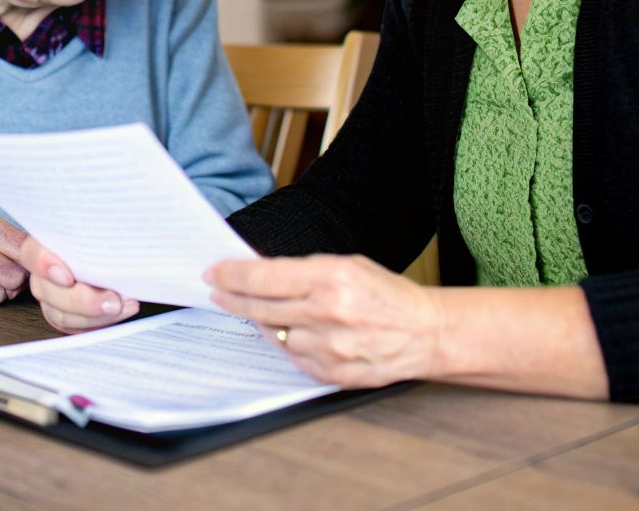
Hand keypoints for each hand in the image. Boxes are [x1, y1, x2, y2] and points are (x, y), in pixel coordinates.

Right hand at [20, 236, 138, 332]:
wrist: (118, 249)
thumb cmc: (110, 235)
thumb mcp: (104, 226)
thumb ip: (101, 229)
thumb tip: (117, 222)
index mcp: (46, 242)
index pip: (31, 252)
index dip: (44, 264)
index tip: (67, 277)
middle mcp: (42, 271)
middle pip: (47, 291)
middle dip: (82, 301)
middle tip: (114, 301)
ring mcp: (50, 295)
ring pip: (59, 314)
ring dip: (94, 316)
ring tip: (124, 306)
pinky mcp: (62, 313)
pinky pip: (72, 327)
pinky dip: (97, 323)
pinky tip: (121, 312)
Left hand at [205, 254, 443, 387]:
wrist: (425, 333)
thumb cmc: (386, 294)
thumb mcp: (348, 266)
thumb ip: (304, 270)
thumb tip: (258, 273)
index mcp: (331, 278)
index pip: (264, 277)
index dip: (232, 275)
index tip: (214, 272)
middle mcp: (327, 313)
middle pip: (259, 307)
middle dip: (231, 297)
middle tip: (216, 290)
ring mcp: (328, 347)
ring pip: (272, 333)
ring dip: (260, 320)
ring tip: (256, 308)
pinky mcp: (330, 372)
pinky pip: (291, 356)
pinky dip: (286, 341)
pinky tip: (290, 330)